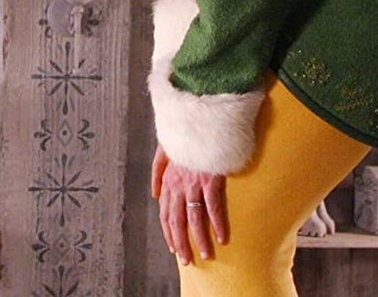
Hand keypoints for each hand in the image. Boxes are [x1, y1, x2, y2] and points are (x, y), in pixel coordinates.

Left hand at [151, 142, 227, 265]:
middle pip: (177, 221)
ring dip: (200, 240)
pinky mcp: (210, 180)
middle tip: (188, 260)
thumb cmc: (184, 133)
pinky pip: (213, 208)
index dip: (169, 233)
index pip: (165, 214)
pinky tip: (222, 237)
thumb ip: (157, 172)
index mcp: (168, 181)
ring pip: (194, 219)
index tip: (174, 248)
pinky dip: (218, 224)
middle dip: (181, 243)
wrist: (198, 117)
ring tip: (206, 254)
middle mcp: (177, 185)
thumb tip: (154, 194)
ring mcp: (193, 184)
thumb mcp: (164, 149)